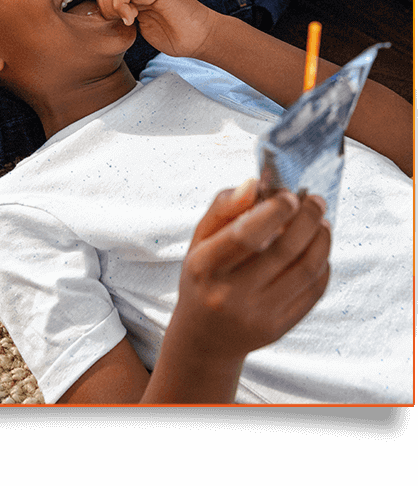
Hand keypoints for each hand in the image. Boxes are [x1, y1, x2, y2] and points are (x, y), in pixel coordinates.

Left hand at [94, 0, 214, 57]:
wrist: (199, 37)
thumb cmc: (174, 36)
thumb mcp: (140, 28)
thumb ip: (124, 18)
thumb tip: (104, 17)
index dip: (102, 7)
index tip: (113, 24)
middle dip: (103, 6)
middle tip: (118, 21)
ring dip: (112, 5)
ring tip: (128, 20)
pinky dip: (121, 5)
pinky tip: (133, 19)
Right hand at [174, 179, 330, 366]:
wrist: (205, 337)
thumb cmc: (203, 277)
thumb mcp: (200, 239)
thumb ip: (224, 207)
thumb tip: (255, 184)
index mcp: (205, 267)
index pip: (247, 235)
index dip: (275, 211)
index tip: (289, 195)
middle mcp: (230, 295)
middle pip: (284, 251)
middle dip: (308, 218)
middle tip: (315, 200)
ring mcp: (257, 315)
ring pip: (306, 270)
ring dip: (321, 239)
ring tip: (321, 222)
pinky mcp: (279, 328)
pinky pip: (313, 292)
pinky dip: (323, 264)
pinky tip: (318, 250)